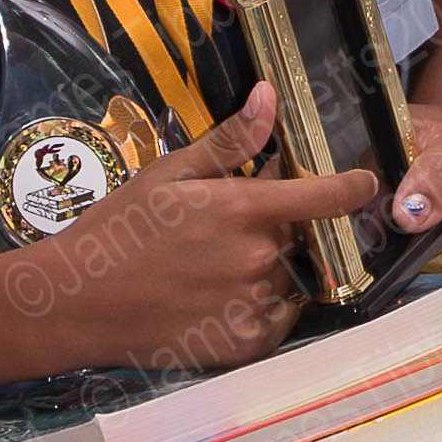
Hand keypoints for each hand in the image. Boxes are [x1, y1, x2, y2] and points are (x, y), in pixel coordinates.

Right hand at [17, 86, 378, 379]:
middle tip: (239, 227)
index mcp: (243, 211)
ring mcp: (253, 307)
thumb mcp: (168, 174)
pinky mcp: (244, 346)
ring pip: (289, 279)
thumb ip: (228, 142)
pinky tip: (220, 297)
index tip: (366, 183)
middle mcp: (259, 260)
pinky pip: (276, 320)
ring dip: (273, 269)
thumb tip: (270, 96)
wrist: (75, 304)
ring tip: (217, 266)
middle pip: (303, 238)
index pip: (327, 198)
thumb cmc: (117, 230)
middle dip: (285, 228)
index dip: (352, 188)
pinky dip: (262, 308)